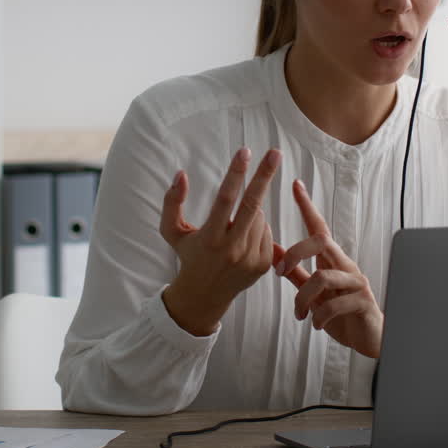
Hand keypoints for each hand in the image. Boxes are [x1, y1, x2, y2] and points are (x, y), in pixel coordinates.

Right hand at [159, 147, 280, 335]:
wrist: (204, 296)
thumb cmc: (188, 256)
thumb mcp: (171, 232)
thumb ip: (172, 203)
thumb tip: (181, 174)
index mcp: (209, 238)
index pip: (225, 199)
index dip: (236, 173)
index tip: (244, 151)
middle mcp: (232, 248)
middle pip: (252, 204)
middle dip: (264, 176)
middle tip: (275, 153)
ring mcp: (250, 258)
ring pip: (259, 217)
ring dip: (250, 211)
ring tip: (234, 226)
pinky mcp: (263, 264)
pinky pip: (266, 232)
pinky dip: (257, 227)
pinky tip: (243, 238)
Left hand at [274, 179, 383, 358]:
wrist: (370, 340)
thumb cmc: (342, 315)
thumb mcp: (313, 294)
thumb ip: (295, 273)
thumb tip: (273, 250)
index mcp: (333, 261)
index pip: (319, 228)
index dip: (307, 206)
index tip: (295, 185)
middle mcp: (346, 266)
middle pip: (321, 241)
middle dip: (295, 252)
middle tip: (280, 271)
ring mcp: (356, 283)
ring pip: (323, 276)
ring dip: (302, 298)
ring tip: (300, 315)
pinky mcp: (362, 302)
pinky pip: (335, 304)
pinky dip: (319, 317)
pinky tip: (316, 325)